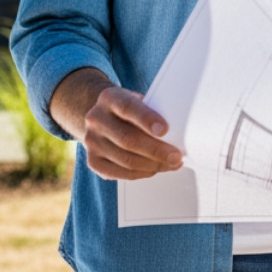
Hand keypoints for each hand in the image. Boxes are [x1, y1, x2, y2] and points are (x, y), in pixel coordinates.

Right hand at [54, 71, 182, 180]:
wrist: (102, 118)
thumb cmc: (129, 110)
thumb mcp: (138, 100)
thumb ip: (153, 111)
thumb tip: (179, 131)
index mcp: (109, 98)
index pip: (128, 108)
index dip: (147, 119)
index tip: (165, 130)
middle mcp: (96, 119)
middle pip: (128, 139)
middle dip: (156, 150)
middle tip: (176, 156)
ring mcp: (92, 142)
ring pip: (126, 160)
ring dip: (153, 165)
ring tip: (171, 164)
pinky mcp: (93, 161)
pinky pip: (121, 173)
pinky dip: (142, 173)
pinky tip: (155, 169)